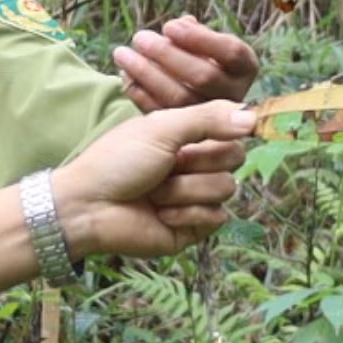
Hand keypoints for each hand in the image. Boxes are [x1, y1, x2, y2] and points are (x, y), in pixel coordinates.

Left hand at [44, 99, 260, 259]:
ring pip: (226, 188)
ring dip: (185, 189)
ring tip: (155, 193)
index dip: (221, 131)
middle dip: (198, 162)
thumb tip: (253, 115)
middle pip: (235, 158)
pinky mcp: (194, 227)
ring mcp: (196, 197)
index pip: (232, 129)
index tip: (197, 135)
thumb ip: (208, 117)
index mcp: (188, 137)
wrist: (89, 206)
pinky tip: (160, 213)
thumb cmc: (117, 161)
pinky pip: (217, 217)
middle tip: (167, 165)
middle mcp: (196, 165)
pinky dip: (186, 213)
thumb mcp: (161, 127)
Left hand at [110, 16, 258, 111]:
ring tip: (122, 54)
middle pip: (204, 76)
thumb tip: (184, 22)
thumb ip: (194, 36)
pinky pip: (162, 113)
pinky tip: (124, 76)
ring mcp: (211, 122)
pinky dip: (140, 93)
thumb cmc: (188, 62)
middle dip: (168, 54)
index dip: (200, 38)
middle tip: (139, 38)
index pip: (231, 53)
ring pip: (181, 96)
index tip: (169, 26)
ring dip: (147, 72)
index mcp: (244, 69)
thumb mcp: (198, 46)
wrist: (180, 115)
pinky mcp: (184, 139)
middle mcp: (233, 96)